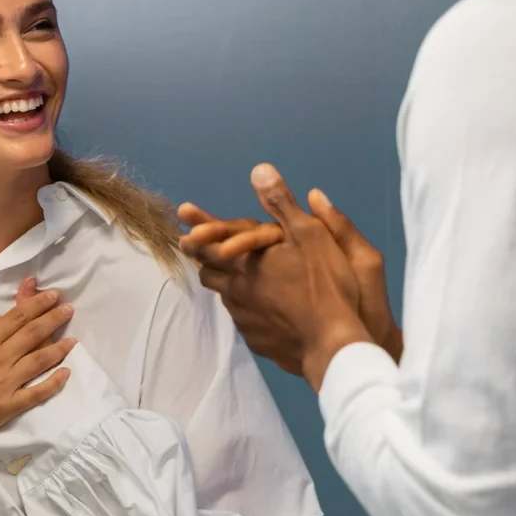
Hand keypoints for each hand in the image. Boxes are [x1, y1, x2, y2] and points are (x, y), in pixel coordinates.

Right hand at [0, 289, 76, 455]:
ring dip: (58, 348)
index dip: (36, 304)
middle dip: (53, 319)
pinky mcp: (9, 406)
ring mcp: (6, 384)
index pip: (15, 318)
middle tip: (69, 308)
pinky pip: (37, 393)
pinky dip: (53, 383)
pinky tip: (66, 373)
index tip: (52, 294)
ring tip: (74, 339)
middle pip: (32, 334)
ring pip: (39, 361)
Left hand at [190, 165, 370, 389]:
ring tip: (227, 278)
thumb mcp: (309, 234)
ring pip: (225, 298)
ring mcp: (245, 319)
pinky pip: (244, 321)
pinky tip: (259, 310)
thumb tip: (259, 169)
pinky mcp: (257, 340)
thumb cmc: (324, 285)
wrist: (333, 345)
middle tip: (198, 252)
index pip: (208, 246)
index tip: (182, 230)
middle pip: (209, 274)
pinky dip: (246, 310)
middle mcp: (236, 291)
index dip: (196, 235)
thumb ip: (281, 203)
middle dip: (204, 261)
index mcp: (243, 264)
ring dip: (224, 285)